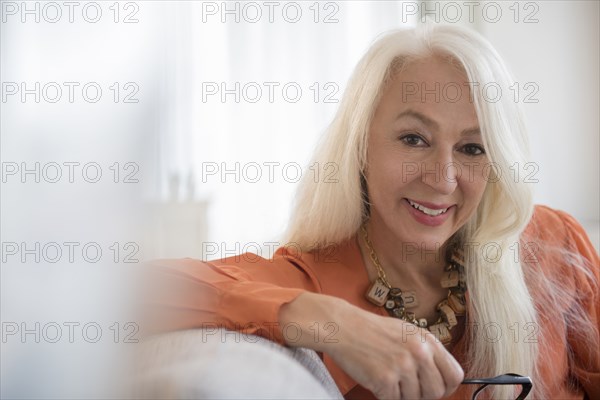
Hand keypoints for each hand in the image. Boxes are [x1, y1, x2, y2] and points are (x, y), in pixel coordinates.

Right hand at [279, 293, 463, 399]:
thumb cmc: (373, 330)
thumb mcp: (407, 332)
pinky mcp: (385, 378)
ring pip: (415, 399)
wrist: (344, 327)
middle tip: (407, 387)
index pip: (455, 375)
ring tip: (389, 379)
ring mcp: (402, 366)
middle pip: (437, 392)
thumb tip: (441, 377)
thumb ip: (426, 351)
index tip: (434, 388)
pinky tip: (377, 380)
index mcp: (427, 340)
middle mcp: (419, 352)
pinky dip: (385, 395)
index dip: (446, 386)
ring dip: (401, 395)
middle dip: (423, 395)